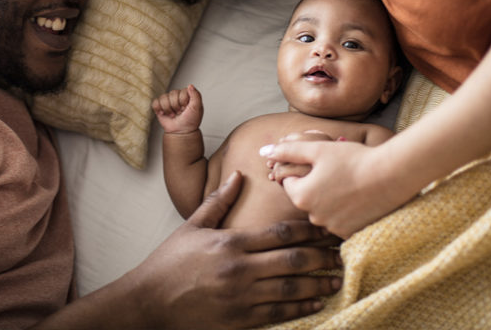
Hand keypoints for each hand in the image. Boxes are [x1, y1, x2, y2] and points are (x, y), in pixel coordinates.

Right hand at [132, 171, 342, 328]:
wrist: (149, 302)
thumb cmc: (170, 262)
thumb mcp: (192, 226)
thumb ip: (218, 201)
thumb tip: (237, 175)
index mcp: (231, 242)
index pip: (279, 233)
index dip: (308, 231)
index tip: (326, 228)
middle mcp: (240, 269)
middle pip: (292, 260)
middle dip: (321, 256)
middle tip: (341, 253)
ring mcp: (241, 297)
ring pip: (290, 288)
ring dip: (317, 284)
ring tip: (336, 279)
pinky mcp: (240, 320)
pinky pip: (278, 314)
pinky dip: (300, 309)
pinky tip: (315, 303)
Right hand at [152, 84, 202, 133]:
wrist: (181, 132)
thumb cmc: (190, 121)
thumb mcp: (197, 108)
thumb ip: (196, 95)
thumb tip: (190, 85)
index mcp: (187, 94)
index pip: (182, 92)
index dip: (184, 102)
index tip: (187, 109)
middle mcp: (177, 95)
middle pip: (172, 94)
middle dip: (176, 106)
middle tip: (180, 112)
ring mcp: (168, 100)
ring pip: (164, 98)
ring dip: (168, 109)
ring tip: (173, 114)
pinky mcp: (159, 105)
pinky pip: (155, 103)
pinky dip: (159, 109)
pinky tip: (164, 114)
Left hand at [261, 138, 412, 238]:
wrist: (391, 175)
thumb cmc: (353, 158)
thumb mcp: (318, 148)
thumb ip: (288, 150)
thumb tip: (263, 150)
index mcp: (300, 196)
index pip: (290, 183)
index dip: (305, 170)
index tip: (323, 164)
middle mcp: (312, 217)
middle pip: (306, 198)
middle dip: (317, 186)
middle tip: (339, 172)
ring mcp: (332, 228)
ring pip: (323, 210)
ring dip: (331, 199)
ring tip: (351, 184)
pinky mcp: (351, 234)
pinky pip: (340, 221)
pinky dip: (346, 211)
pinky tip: (359, 198)